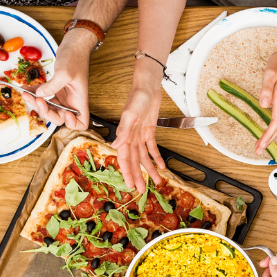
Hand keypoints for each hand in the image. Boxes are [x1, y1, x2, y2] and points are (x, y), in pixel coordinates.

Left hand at [33, 30, 94, 128]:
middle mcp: (72, 101)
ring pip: (49, 107)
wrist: (74, 44)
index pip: (81, 122)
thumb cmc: (75, 57)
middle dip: (46, 111)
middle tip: (37, 100)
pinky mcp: (56, 88)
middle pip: (60, 117)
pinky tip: (26, 87)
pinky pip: (44, 96)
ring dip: (36, 103)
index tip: (62, 112)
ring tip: (26, 93)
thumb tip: (40, 96)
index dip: (72, 123)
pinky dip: (34, 93)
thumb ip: (52, 86)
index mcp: (79, 100)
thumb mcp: (64, 72)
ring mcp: (63, 95)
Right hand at [112, 75, 164, 193]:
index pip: (125, 158)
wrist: (147, 86)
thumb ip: (123, 130)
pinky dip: (156, 157)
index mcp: (124, 135)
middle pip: (134, 161)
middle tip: (142, 190)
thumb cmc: (137, 97)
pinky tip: (162, 166)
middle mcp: (131, 137)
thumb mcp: (130, 113)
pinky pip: (152, 147)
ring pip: (144, 157)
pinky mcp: (149, 130)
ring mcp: (140, 134)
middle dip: (138, 175)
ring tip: (156, 181)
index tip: (131, 185)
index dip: (127, 172)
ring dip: (149, 169)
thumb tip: (115, 145)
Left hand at [255, 41, 276, 155]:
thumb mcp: (270, 73)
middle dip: (269, 140)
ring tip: (261, 143)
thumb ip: (266, 89)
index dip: (267, 136)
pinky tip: (269, 131)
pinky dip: (274, 128)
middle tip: (258, 149)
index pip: (275, 123)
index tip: (259, 145)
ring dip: (271, 136)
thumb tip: (263, 105)